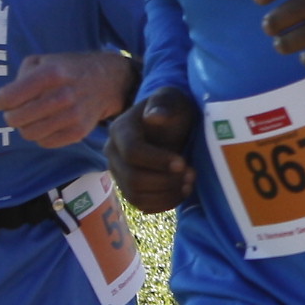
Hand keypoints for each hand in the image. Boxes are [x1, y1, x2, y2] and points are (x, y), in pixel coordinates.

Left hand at [0, 48, 140, 149]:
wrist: (108, 81)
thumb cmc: (68, 70)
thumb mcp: (43, 60)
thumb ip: (20, 77)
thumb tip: (3, 99)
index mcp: (50, 74)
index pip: (9, 97)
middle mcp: (62, 95)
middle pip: (16, 119)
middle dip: (10, 114)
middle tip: (15, 109)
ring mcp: (72, 116)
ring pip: (28, 133)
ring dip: (25, 126)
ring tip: (31, 116)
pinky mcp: (79, 132)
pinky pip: (45, 142)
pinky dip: (40, 135)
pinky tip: (46, 123)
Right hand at [110, 88, 203, 215]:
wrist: (169, 123)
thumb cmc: (171, 108)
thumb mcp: (171, 99)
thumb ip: (163, 104)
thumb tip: (154, 117)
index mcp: (120, 130)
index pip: (132, 152)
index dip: (157, 161)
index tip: (183, 162)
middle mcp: (113, 153)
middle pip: (133, 179)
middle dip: (165, 181)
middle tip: (191, 174)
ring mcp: (119, 173)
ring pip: (136, 196)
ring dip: (166, 194)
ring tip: (189, 183)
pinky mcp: (128, 187)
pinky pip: (142, 205)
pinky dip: (164, 203)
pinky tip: (182, 192)